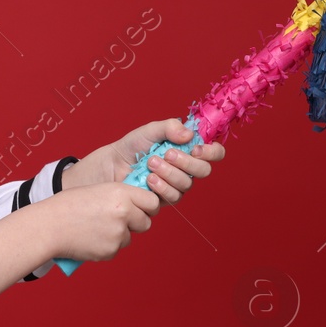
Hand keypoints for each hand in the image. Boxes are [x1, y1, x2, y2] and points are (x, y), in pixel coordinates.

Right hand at [44, 182, 160, 262]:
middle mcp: (124, 213)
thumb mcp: (99, 190)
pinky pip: (116, 249)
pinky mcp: (110, 251)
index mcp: (121, 193)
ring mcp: (118, 234)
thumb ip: (120, 197)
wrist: (50, 226)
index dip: (147, 206)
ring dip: (119, 235)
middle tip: (118, 220)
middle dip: (136, 223)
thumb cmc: (69, 205)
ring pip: (129, 237)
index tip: (141, 208)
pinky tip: (90, 238)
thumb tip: (137, 205)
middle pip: (146, 222)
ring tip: (96, 228)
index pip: (152, 202)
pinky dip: (107, 246)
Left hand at [69, 119, 225, 205]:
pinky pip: (173, 196)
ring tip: (150, 163)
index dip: (212, 152)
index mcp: (188, 150)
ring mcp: (176, 185)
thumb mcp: (150, 131)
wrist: (111, 165)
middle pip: (203, 170)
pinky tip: (148, 179)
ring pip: (187, 184)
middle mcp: (186, 168)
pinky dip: (161, 186)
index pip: (214, 153)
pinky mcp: (164, 199)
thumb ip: (170, 127)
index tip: (196, 148)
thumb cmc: (132, 147)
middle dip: (186, 162)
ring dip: (169, 173)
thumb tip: (189, 135)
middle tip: (167, 154)